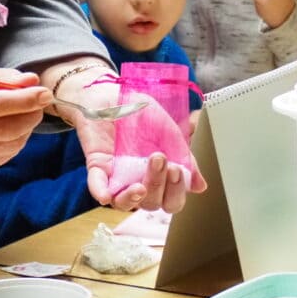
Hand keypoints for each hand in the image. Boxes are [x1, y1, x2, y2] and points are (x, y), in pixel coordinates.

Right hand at [0, 65, 50, 168]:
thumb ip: (3, 77)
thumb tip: (33, 81)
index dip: (24, 100)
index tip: (44, 93)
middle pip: (7, 129)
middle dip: (31, 114)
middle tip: (41, 101)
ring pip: (12, 143)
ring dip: (25, 126)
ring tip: (21, 112)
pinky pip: (7, 153)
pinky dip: (16, 138)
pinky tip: (9, 127)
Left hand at [73, 95, 207, 212]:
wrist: (116, 94)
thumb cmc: (143, 114)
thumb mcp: (169, 133)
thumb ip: (184, 158)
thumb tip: (200, 187)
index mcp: (159, 176)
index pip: (171, 200)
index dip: (176, 192)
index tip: (177, 170)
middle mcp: (138, 180)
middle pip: (150, 203)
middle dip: (158, 186)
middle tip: (159, 159)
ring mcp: (116, 175)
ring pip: (123, 202)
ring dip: (133, 197)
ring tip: (140, 185)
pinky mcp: (97, 166)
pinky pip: (96, 185)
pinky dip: (100, 192)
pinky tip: (106, 195)